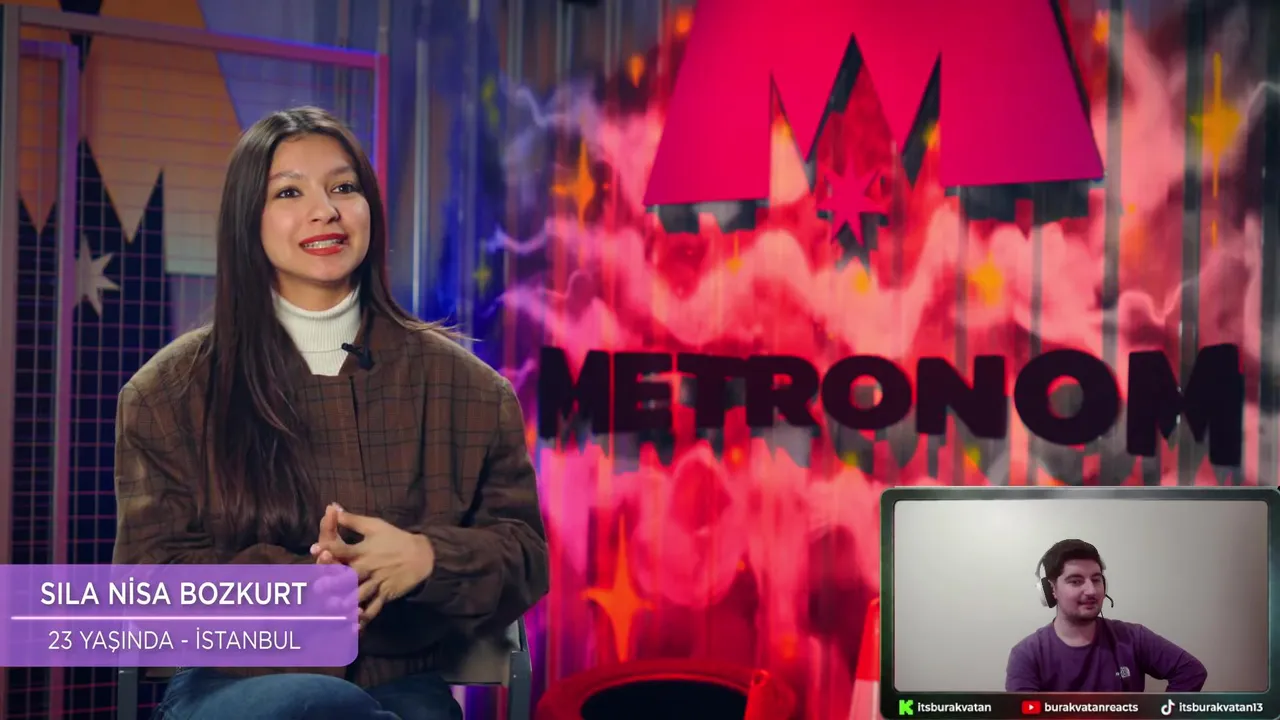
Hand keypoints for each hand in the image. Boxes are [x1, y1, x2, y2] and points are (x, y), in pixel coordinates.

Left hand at [311, 510, 435, 627]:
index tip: (316, 549)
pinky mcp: (385, 594)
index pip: (344, 549)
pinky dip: (364, 618)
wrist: (422, 555)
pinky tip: (354, 626)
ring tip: (333, 609)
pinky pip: (374, 608)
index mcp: (364, 550)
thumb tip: (333, 508)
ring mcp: (378, 582)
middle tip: (319, 587)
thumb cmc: (395, 539)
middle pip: (349, 576)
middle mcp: (369, 568)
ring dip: (347, 602)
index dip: (330, 548)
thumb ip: (352, 520)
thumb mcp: (375, 525)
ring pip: (360, 595)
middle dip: (335, 581)